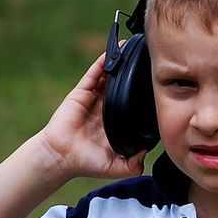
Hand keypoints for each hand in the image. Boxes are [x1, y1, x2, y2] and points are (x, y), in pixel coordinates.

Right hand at [38, 52, 146, 179]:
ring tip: (134, 50)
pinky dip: (103, 62)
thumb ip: (134, 164)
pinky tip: (114, 52)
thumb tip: (148, 154)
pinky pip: (94, 74)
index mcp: (116, 123)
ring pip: (110, 78)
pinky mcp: (82, 92)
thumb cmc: (86, 163)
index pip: (133, 106)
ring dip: (120, 64)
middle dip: (135, 77)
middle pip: (123, 88)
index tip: (156, 88)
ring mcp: (94, 99)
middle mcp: (106, 109)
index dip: (143, 97)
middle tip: (150, 64)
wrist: (61, 157)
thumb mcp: (117, 167)